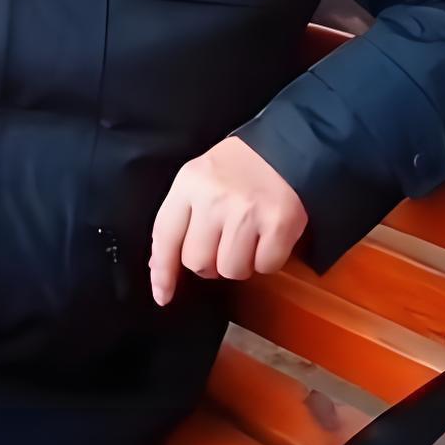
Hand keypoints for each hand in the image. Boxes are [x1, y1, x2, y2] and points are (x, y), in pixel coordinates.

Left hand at [149, 136, 307, 305]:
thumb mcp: (196, 181)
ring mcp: (247, 212)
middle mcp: (214, 199)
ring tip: (246, 238)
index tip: (163, 295)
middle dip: (208, 264)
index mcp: (188, 184)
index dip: (162, 272)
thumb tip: (159, 267)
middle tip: (222, 244)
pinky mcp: (279, 224)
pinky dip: (267, 260)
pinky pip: (265, 267)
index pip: (165, 236)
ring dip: (239, 263)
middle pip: (197, 262)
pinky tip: (267, 237)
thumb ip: (177, 219)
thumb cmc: (235, 170)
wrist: (284, 150)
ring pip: (231, 270)